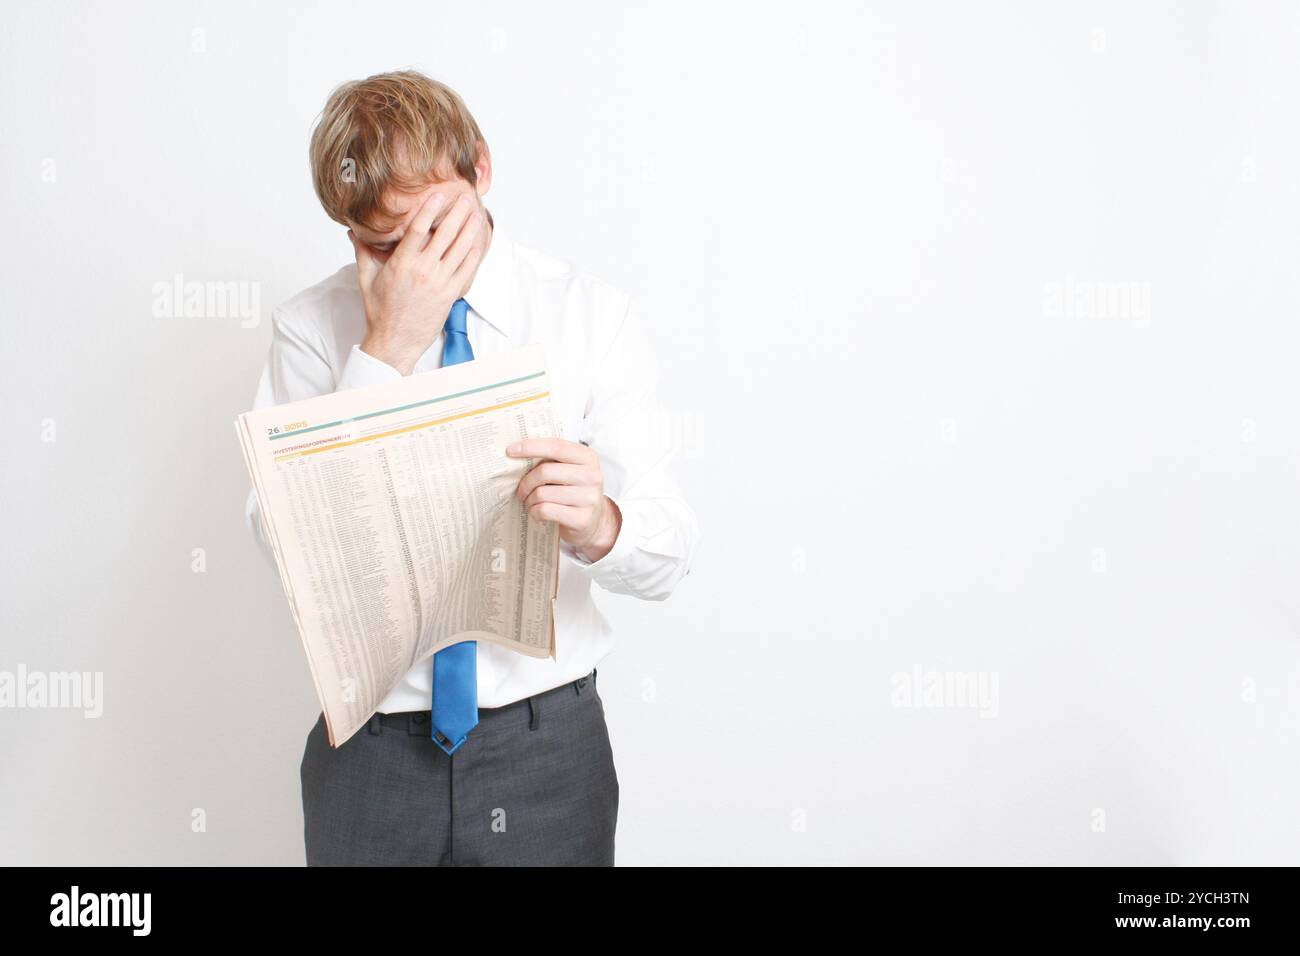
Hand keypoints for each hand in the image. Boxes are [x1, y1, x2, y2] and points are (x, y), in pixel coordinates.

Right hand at [348, 192, 484, 374]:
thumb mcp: (367, 279)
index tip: (440, 194)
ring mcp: (439, 283)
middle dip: (457, 213)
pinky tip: (477, 242)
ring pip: (459, 249)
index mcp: (401, 263)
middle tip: (466, 197)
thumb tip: (353, 232)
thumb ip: (363, 252)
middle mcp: (422, 270)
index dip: (430, 209)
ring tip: (476, 214)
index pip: (418, 228)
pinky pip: (466, 270)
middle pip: (445, 234)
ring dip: (469, 229)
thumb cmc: (380, 312)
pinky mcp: (450, 295)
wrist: (394, 342)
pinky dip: (473, 255)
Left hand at [508, 437, 621, 562]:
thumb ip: (553, 459)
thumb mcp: (570, 470)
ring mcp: (589, 498)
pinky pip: (545, 510)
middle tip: (521, 490)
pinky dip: (535, 512)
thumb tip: (517, 451)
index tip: (510, 450)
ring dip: (530, 500)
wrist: (594, 521)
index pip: (556, 446)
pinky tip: (537, 513)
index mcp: (588, 457)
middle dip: (526, 482)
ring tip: (531, 502)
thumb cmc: (574, 491)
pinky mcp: (582, 519)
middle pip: (545, 471)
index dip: (531, 446)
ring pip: (542, 493)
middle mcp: (592, 476)